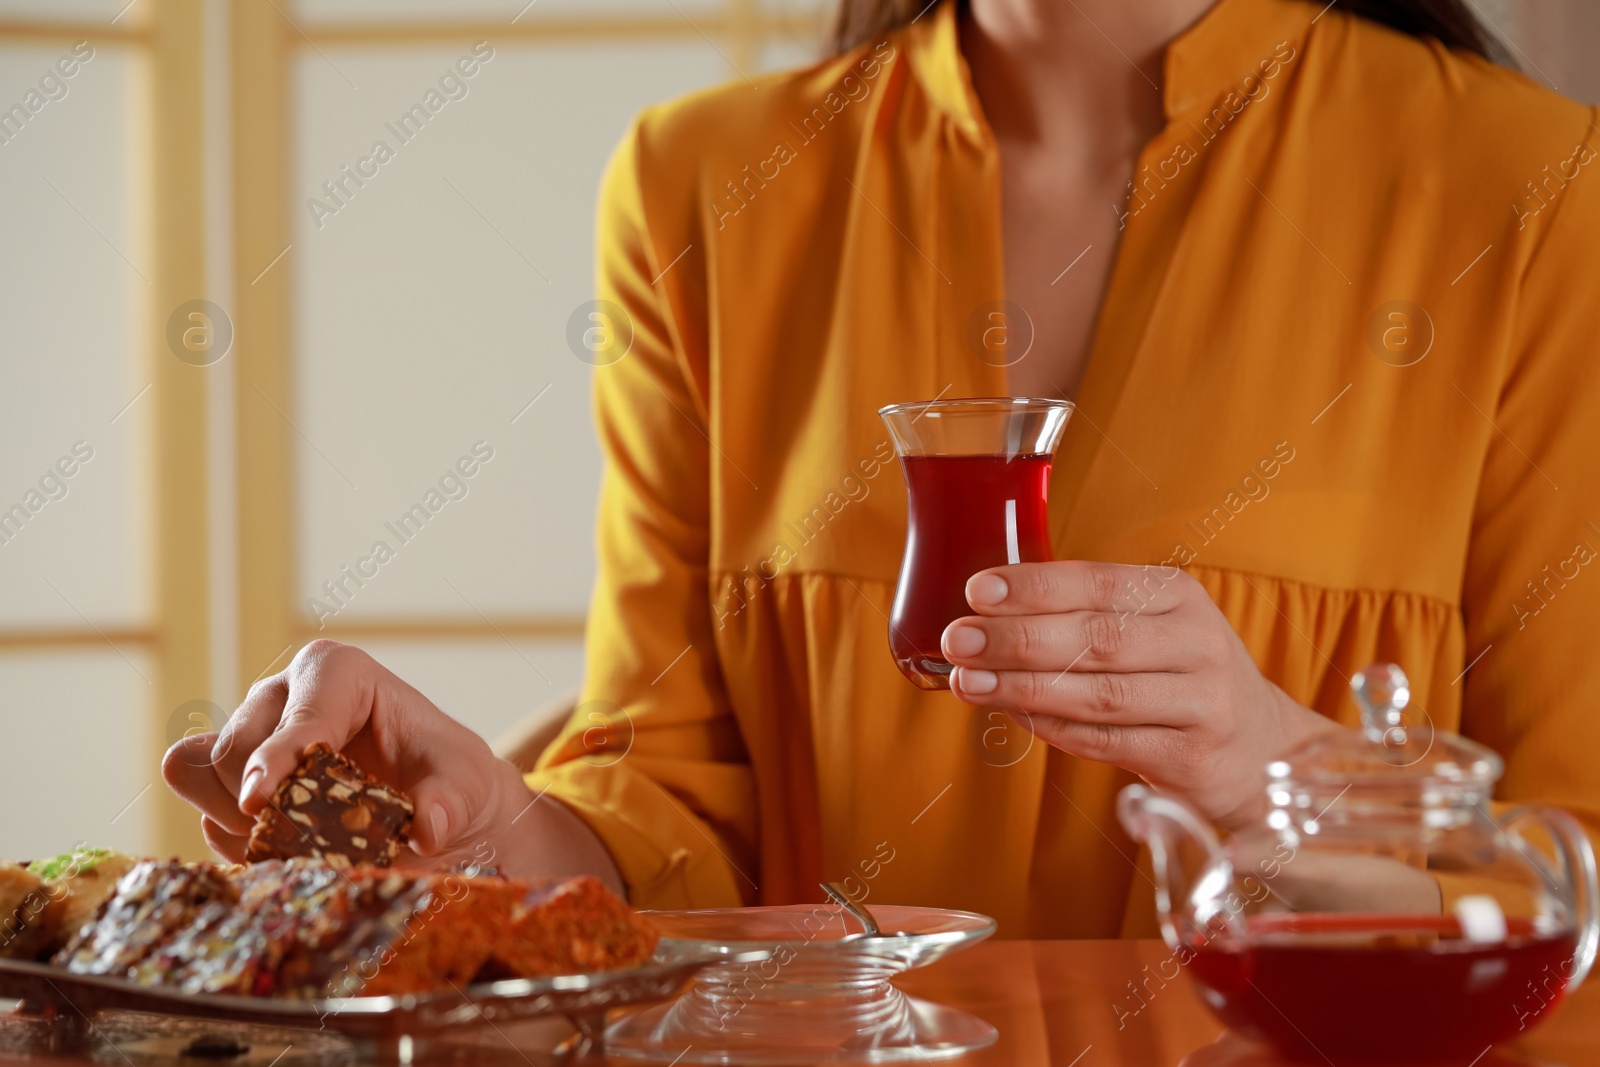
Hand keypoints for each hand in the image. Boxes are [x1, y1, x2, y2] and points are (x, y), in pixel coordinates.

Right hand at [162, 640, 620, 889]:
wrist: (438, 806)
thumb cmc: (450, 779)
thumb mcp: (464, 786)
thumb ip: (448, 804)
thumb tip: (427, 828)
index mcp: (338, 672)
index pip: (293, 716)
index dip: (275, 758)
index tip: (261, 801)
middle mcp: (282, 693)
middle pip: (230, 748)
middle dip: (254, 803)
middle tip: (297, 844)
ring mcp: (250, 731)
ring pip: (193, 769)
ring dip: (229, 818)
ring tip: (287, 845)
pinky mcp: (231, 773)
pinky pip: (198, 805)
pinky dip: (227, 836)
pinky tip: (278, 850)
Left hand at [941, 561, 1339, 830]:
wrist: (1261, 750)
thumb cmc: (1179, 678)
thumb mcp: (1152, 628)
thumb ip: (1084, 615)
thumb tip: (986, 613)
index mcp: (1179, 596)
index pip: (1098, 583)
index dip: (1035, 587)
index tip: (977, 591)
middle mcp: (1196, 643)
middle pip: (1096, 638)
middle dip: (1018, 638)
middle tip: (959, 639)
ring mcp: (1200, 702)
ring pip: (1099, 693)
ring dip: (1024, 687)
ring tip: (968, 681)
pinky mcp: (1191, 756)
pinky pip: (1107, 741)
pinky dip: (1053, 728)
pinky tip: (1013, 715)